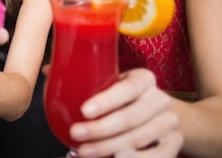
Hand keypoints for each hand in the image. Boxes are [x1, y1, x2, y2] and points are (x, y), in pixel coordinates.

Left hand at [59, 68, 181, 157]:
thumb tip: (47, 71)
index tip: (84, 111)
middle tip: (75, 134)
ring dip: (108, 148)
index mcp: (143, 79)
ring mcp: (169, 123)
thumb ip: (83, 76)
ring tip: (83, 151)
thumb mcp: (110, 82)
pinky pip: (156, 156)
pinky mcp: (174, 143)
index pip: (127, 89)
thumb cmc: (124, 96)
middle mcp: (160, 99)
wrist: (157, 112)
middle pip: (130, 118)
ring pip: (138, 139)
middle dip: (100, 130)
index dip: (106, 101)